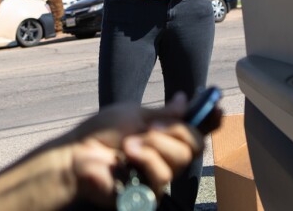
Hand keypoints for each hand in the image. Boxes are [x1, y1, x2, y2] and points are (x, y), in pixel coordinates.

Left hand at [66, 93, 217, 206]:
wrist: (76, 155)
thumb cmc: (99, 134)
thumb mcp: (134, 114)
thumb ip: (163, 113)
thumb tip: (185, 100)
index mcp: (163, 132)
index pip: (195, 128)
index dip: (209, 119)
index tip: (216, 108)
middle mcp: (165, 154)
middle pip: (194, 144)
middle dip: (174, 132)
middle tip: (151, 128)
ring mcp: (158, 174)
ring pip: (179, 159)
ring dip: (153, 146)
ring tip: (130, 145)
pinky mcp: (149, 192)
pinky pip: (161, 176)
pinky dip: (145, 161)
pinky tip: (128, 158)